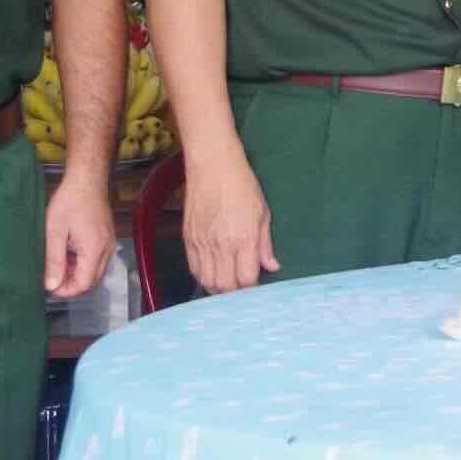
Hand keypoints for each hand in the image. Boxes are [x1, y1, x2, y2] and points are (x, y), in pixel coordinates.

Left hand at [43, 175, 115, 297]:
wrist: (87, 179)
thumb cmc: (69, 201)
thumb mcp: (55, 231)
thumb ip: (54, 260)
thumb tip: (51, 285)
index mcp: (94, 250)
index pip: (84, 284)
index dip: (66, 290)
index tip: (49, 286)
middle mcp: (107, 249)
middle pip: (92, 280)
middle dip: (71, 284)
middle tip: (51, 278)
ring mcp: (109, 243)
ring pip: (95, 271)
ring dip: (77, 274)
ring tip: (57, 265)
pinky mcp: (107, 238)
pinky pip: (97, 260)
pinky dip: (82, 264)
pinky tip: (68, 254)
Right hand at [182, 150, 277, 293]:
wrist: (212, 165)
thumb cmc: (243, 185)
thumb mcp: (263, 212)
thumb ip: (265, 244)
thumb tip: (272, 267)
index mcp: (243, 239)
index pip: (246, 280)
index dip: (252, 289)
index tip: (257, 287)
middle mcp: (221, 245)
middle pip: (225, 287)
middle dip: (235, 294)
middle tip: (242, 289)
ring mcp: (202, 243)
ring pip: (207, 281)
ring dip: (218, 289)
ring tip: (228, 286)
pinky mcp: (188, 239)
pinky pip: (193, 269)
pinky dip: (203, 277)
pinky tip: (212, 274)